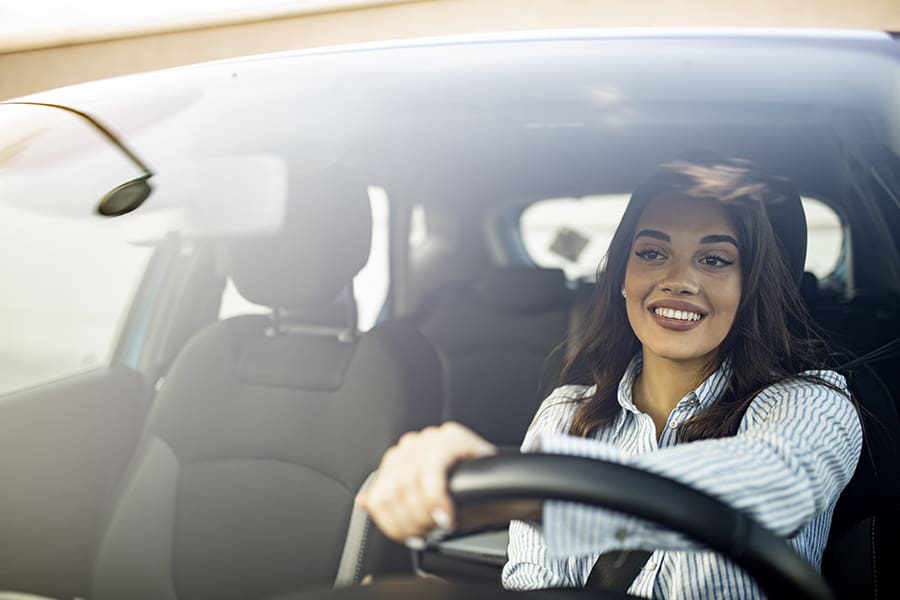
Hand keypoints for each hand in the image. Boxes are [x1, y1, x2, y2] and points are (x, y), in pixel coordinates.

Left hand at [356, 422, 496, 543]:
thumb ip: (394, 501)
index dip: (393, 523)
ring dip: (423, 514)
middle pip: (391, 492)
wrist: (506, 487)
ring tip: (439, 524)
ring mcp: (431, 438)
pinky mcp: (451, 438)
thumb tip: (365, 502)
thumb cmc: (467, 496)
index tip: (412, 537)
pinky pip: (432, 474)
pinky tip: (448, 513)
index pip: (379, 494)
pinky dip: (436, 500)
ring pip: (407, 484)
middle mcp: (412, 445)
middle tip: (429, 533)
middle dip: (409, 521)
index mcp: (401, 458)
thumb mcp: (424, 503)